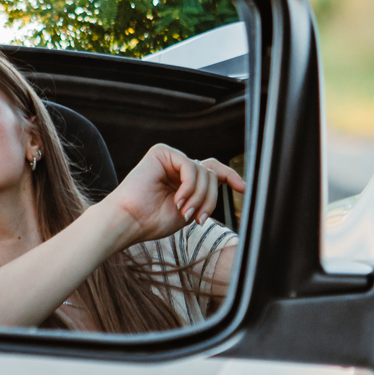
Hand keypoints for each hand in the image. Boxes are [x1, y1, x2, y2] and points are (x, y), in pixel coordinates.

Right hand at [109, 144, 246, 243]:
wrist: (129, 222)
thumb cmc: (154, 221)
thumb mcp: (190, 209)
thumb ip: (205, 195)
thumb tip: (229, 182)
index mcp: (183, 179)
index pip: (212, 170)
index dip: (230, 176)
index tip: (243, 189)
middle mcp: (177, 166)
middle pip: (211, 174)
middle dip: (210, 199)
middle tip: (198, 218)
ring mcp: (170, 157)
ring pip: (204, 172)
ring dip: (199, 197)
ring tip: (184, 212)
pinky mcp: (161, 152)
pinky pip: (191, 166)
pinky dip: (189, 186)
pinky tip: (178, 200)